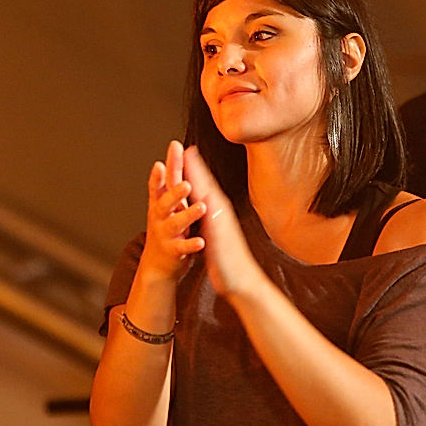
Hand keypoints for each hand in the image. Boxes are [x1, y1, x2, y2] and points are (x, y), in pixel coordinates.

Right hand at [137, 140, 205, 281]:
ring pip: (176, 223)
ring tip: (201, 208)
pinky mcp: (173, 251)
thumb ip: (172, 176)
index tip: (168, 157)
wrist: (157, 263)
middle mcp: (160, 216)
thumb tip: (176, 147)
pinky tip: (200, 241)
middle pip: (165, 202)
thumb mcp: (167, 200)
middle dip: (175, 193)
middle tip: (186, 184)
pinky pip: (182, 248)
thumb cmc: (165, 226)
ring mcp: (165, 234)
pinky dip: (191, 244)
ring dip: (188, 215)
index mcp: (160, 203)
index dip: (162, 171)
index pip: (160, 184)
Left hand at [183, 145, 264, 300]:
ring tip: (190, 162)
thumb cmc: (228, 256)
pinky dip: (207, 205)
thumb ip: (210, 216)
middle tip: (184, 147)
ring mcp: (222, 222)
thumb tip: (205, 205)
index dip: (192, 169)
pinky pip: (213, 217)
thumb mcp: (215, 230)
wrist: (241, 279)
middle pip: (205, 185)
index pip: (201, 186)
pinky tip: (202, 194)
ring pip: (209, 196)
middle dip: (194, 166)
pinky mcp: (222, 236)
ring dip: (200, 178)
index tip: (183, 152)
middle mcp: (220, 212)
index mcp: (215, 211)